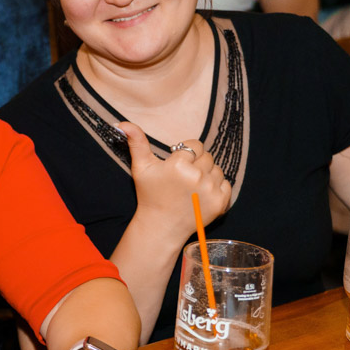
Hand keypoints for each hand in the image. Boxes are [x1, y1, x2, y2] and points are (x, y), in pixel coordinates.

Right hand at [120, 122, 230, 239]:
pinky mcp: (220, 202)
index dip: (186, 153)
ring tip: (192, 187)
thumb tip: (123, 123)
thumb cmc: (150, 194)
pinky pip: (226, 184)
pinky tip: (201, 195)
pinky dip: (217, 188)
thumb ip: (136, 142)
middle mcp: (196, 176)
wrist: (162, 226)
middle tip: (183, 178)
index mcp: (178, 165)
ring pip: (217, 170)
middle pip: (207, 156)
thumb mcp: (141, 167)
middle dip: (197, 164)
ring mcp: (210, 190)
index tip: (178, 164)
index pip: (195, 145)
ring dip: (207, 175)